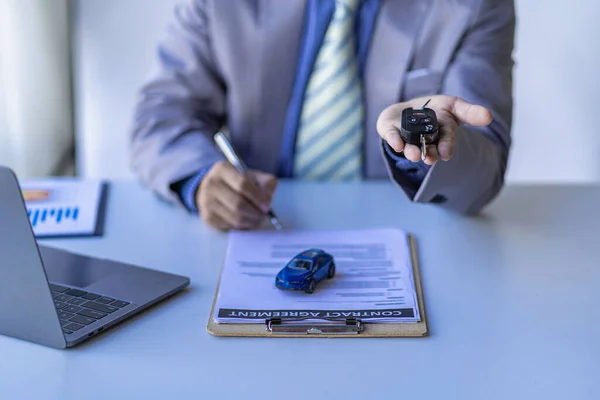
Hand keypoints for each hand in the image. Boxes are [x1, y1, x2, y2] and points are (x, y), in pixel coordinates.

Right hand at [196, 161, 276, 230]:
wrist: (213, 188)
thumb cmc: (236, 182)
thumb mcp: (251, 176)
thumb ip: (265, 182)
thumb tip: (268, 196)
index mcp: (222, 169)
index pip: (242, 184)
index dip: (257, 197)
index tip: (267, 205)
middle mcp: (211, 184)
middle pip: (238, 204)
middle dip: (255, 212)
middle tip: (263, 215)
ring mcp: (206, 201)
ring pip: (234, 217)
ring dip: (250, 221)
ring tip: (257, 219)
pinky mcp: (207, 217)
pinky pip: (229, 226)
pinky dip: (241, 227)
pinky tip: (246, 222)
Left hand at [376, 95, 492, 164]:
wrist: (409, 109)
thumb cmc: (434, 110)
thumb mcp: (454, 106)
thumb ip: (470, 112)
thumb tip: (489, 116)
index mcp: (441, 136)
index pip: (445, 143)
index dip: (446, 147)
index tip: (446, 154)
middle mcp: (423, 141)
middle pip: (428, 149)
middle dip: (429, 154)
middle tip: (429, 159)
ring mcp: (406, 137)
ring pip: (409, 147)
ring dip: (412, 152)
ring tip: (414, 155)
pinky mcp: (390, 131)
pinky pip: (391, 136)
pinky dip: (393, 140)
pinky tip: (397, 145)